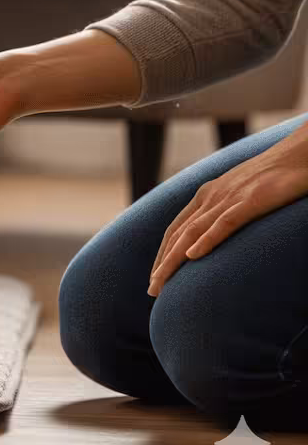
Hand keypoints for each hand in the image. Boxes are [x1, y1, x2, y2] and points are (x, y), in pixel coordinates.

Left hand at [148, 125, 307, 295]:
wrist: (300, 154)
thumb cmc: (275, 175)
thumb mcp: (244, 194)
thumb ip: (229, 211)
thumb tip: (220, 231)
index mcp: (208, 194)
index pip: (177, 228)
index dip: (164, 252)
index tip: (156, 275)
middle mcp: (211, 196)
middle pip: (179, 234)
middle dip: (163, 263)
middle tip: (152, 290)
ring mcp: (229, 198)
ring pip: (193, 232)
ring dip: (174, 258)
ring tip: (161, 281)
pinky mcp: (251, 200)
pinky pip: (224, 223)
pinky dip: (206, 240)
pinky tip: (193, 256)